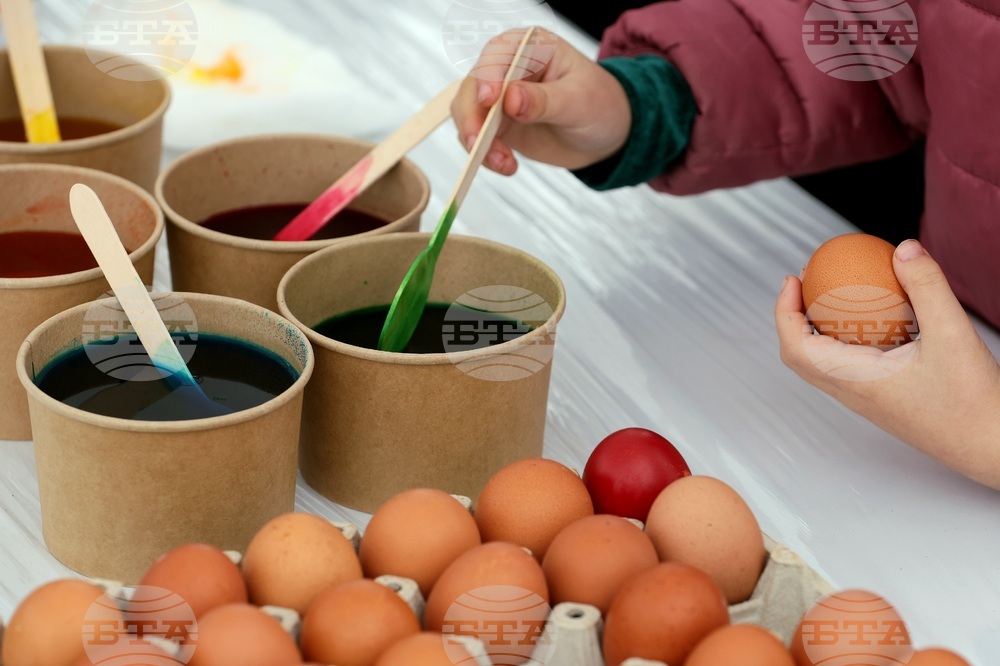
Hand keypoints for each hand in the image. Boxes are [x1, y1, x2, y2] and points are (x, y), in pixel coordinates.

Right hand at [451, 27, 630, 174]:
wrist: (605, 132)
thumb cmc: (599, 103)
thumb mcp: (579, 101)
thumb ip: (545, 100)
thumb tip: (512, 100)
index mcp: (531, 47)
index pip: (498, 53)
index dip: (487, 75)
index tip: (489, 100)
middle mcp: (508, 68)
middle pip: (473, 87)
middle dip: (472, 118)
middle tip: (479, 144)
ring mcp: (499, 98)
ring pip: (468, 115)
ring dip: (478, 142)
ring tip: (504, 162)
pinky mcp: (497, 125)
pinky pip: (478, 139)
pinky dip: (485, 156)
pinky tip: (507, 165)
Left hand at [775, 239, 999, 488]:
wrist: (993, 449)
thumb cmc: (975, 406)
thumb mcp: (954, 335)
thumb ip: (927, 288)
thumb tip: (904, 249)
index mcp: (856, 381)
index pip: (796, 347)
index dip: (784, 312)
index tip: (793, 280)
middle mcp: (854, 393)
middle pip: (801, 355)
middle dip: (794, 316)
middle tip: (808, 283)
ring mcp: (866, 400)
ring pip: (824, 362)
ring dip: (818, 329)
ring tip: (835, 296)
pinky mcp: (883, 401)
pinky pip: (851, 366)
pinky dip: (848, 339)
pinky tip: (879, 319)